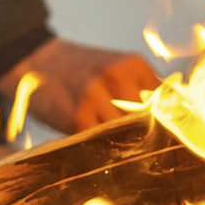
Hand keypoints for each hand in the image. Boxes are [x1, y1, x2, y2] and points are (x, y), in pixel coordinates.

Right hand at [0, 37, 160, 133]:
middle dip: (140, 135)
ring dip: (117, 143)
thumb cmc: (79, 69)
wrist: (35, 59)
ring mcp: (96, 97)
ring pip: (122, 135)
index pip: (164, 103)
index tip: (162, 136)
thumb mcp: (116, 67)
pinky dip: (96, 146)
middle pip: (145, 122)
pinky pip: (98, 143)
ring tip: (107, 140)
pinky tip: (88, 137)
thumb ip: (141, 89)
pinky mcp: (76, 117)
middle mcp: (117, 77)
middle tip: (134, 144)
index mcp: (133, 65)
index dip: (164, 122)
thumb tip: (170, 117)